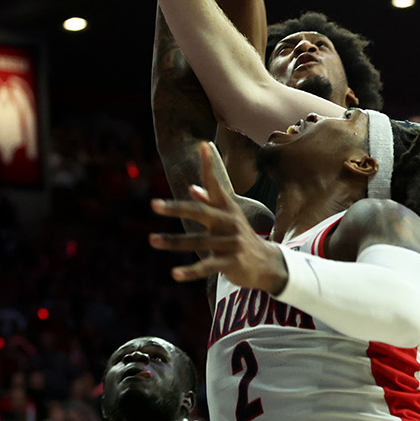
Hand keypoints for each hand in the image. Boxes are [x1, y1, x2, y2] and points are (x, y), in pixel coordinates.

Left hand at [149, 142, 287, 293]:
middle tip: (154, 205)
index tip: (202, 146)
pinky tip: (175, 274)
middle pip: (201, 212)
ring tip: (152, 240)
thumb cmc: (240, 238)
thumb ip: (210, 203)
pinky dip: (191, 272)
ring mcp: (233, 242)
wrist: (267, 264)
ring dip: (174, 242)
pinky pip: (208, 266)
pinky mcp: (233, 262)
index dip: (209, 166)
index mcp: (227, 209)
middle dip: (177, 208)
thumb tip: (192, 188)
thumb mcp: (228, 218)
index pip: (216, 184)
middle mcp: (230, 222)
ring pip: (199, 241)